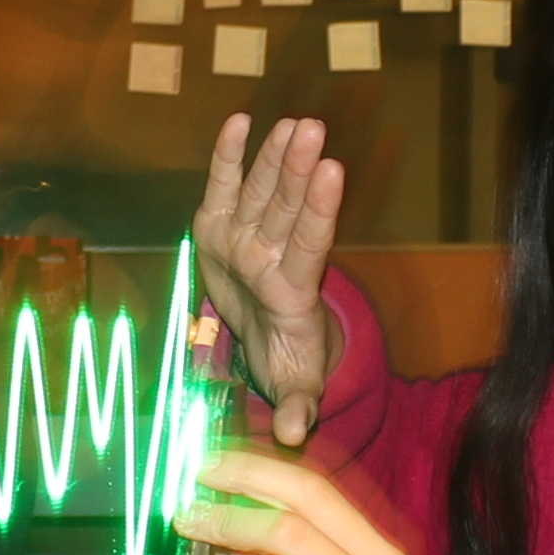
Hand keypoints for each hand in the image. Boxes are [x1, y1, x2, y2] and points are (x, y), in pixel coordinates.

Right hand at [191, 114, 342, 445]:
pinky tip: (240, 121)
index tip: (334, 173)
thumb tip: (293, 432)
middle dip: (298, 169)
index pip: (309, 244)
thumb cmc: (284, 359)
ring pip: (265, 191)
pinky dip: (229, 156)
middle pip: (288, 208)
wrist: (265, 340)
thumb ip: (296, 404)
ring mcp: (246, 237)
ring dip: (276, 155)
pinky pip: (224, 187)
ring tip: (293, 121)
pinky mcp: (219, 227)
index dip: (320, 209)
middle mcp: (271, 256)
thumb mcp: (293, 385)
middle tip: (313, 130)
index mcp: (290, 290)